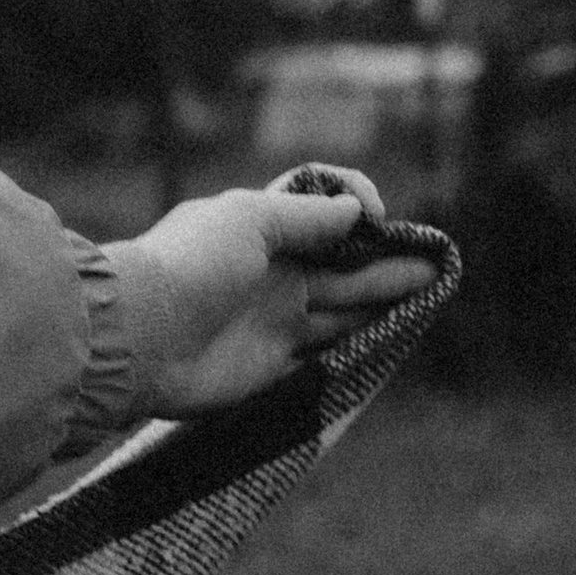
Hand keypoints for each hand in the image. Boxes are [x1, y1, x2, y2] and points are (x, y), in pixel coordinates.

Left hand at [107, 167, 434, 416]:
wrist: (141, 342)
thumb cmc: (191, 267)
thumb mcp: (251, 221)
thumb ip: (307, 217)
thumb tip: (357, 213)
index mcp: (264, 226)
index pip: (321, 209)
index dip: (354, 206)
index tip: (377, 220)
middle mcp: (272, 272)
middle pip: (342, 264)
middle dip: (387, 262)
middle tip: (433, 266)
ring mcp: (272, 321)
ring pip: (340, 308)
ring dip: (383, 302)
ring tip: (427, 295)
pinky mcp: (271, 368)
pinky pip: (324, 356)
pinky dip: (356, 348)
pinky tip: (389, 339)